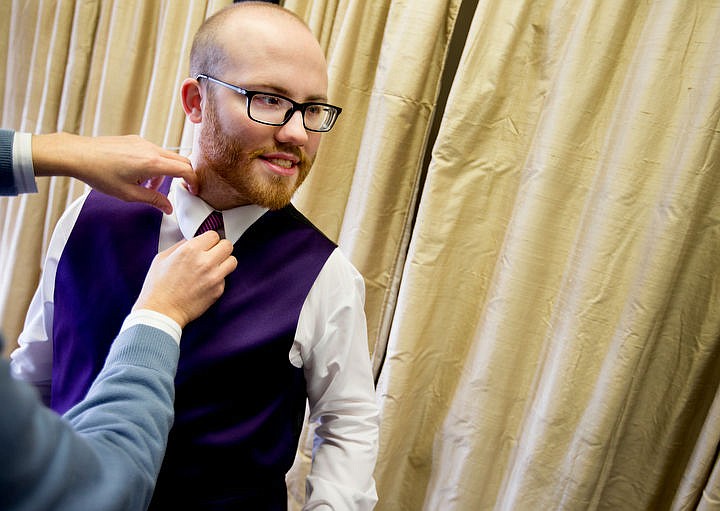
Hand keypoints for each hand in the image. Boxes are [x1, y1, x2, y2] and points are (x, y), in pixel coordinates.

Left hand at [31, 132, 198, 213]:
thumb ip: (153, 200)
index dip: (194, 181)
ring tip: (148, 185)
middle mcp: (151, 149)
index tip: (194, 191)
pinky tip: (138, 174)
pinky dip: (155, 164)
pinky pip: (154, 152)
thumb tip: (168, 208)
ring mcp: (143, 142)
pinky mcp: (135, 140)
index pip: (185, 170)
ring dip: (166, 172)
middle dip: (184, 176)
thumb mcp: (129, 194)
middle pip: (181, 161)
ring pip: (167, 157)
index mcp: (153, 163)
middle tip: (181, 189)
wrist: (79, 154)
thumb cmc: (99, 174)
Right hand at [132, 232, 236, 327]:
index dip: (210, 239)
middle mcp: (205, 261)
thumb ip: (181, 246)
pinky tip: (206, 282)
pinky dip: (219, 278)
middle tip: (213, 253)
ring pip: (232, 261)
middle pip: (227, 245)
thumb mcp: (163, 258)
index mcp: (190, 250)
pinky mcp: (218, 290)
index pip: (213, 235)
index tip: (207, 244)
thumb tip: (192, 240)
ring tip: (214, 266)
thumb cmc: (158, 287)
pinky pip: (225, 278)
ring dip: (225, 262)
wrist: (162, 312)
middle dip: (220, 248)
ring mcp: (214, 276)